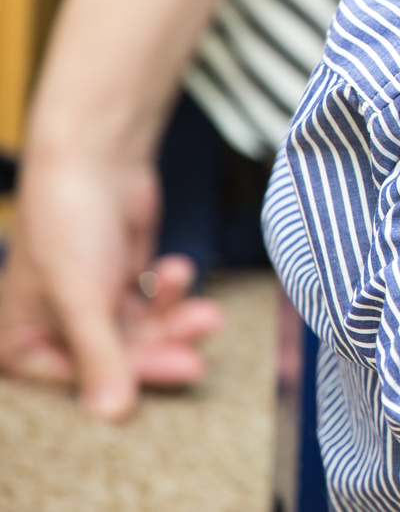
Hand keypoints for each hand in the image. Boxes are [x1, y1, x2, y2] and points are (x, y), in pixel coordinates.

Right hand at [0, 155, 224, 419]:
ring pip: (141, 333)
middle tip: (200, 355)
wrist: (95, 157)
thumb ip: (100, 356)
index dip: (129, 377)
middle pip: (117, 359)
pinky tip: (178, 271)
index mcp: (21, 341)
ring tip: (207, 314)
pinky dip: (169, 293)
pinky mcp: (121, 280)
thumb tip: (112, 414)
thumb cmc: (67, 222)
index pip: (78, 381)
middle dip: (162, 350)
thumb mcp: (81, 298)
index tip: (176, 370)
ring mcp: (91, 303)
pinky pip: (151, 305)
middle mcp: (54, 327)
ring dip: (174, 323)